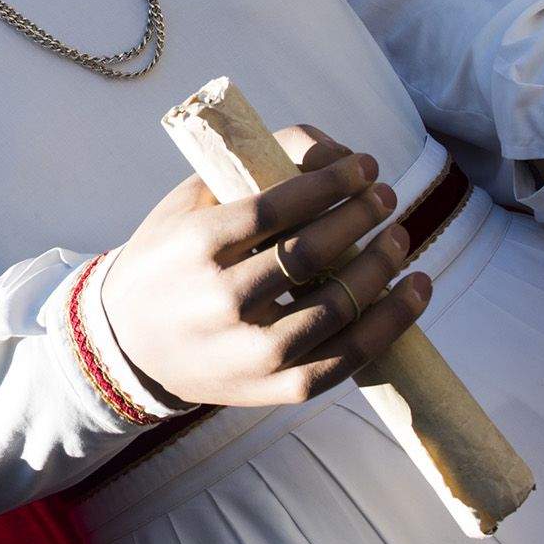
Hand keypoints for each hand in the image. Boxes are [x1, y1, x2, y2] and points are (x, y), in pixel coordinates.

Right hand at [100, 124, 431, 410]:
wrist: (128, 345)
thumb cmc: (170, 259)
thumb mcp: (191, 202)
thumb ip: (253, 167)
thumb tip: (336, 153)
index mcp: (195, 247)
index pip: (276, 208)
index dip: (331, 183)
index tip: (364, 165)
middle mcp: (220, 301)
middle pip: (311, 253)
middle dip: (361, 216)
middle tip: (385, 196)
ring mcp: (249, 352)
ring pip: (337, 307)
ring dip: (382, 265)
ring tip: (401, 237)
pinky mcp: (273, 389)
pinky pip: (346, 359)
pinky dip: (392, 323)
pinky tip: (414, 289)